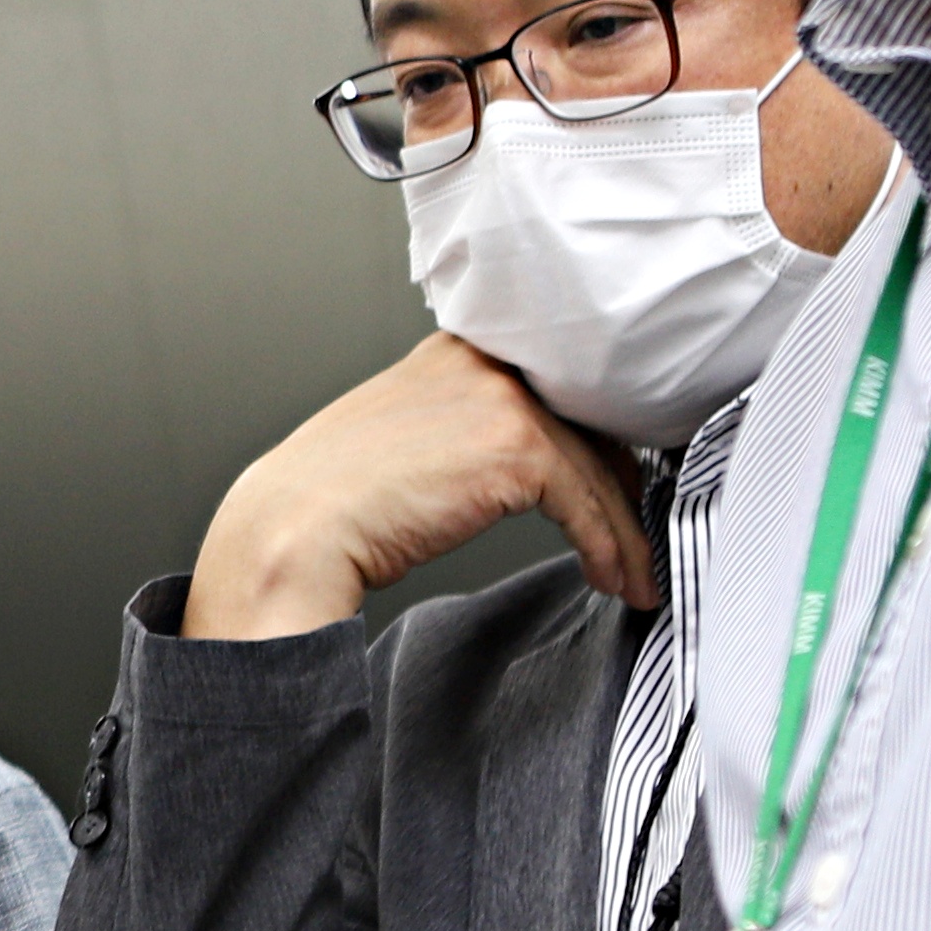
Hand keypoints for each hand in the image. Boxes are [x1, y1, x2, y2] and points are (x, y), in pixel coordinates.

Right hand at [186, 336, 652, 642]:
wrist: (294, 532)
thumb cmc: (330, 504)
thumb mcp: (402, 441)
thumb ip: (460, 432)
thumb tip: (521, 472)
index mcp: (452, 352)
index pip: (551, 388)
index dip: (592, 442)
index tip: (615, 489)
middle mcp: (481, 360)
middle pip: (586, 422)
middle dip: (621, 485)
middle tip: (635, 538)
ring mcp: (501, 397)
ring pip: (596, 467)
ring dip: (625, 532)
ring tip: (634, 576)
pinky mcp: (516, 445)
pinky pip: (588, 503)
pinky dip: (610, 547)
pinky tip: (612, 578)